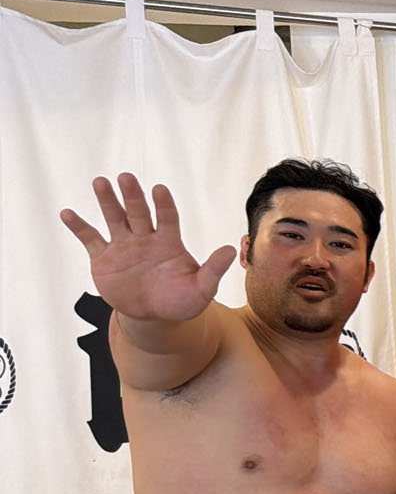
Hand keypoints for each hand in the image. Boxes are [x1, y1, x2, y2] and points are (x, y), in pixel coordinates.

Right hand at [59, 174, 234, 321]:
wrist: (154, 316)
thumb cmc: (181, 301)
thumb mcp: (202, 290)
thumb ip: (213, 270)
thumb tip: (230, 249)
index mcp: (169, 243)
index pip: (167, 218)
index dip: (163, 205)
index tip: (159, 190)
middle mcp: (145, 239)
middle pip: (138, 212)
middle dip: (132, 196)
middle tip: (126, 177)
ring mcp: (123, 246)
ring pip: (114, 218)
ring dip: (107, 201)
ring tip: (100, 182)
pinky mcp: (103, 258)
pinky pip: (90, 239)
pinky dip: (79, 226)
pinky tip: (67, 213)